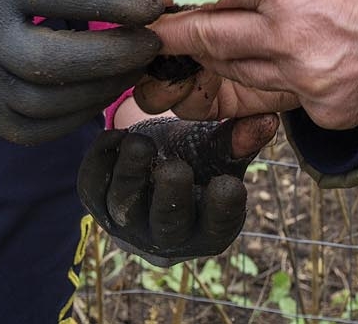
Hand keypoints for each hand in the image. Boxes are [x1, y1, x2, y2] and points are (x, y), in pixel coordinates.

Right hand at [0, 0, 162, 144]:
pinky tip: (100, 90)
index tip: (156, 4)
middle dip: (117, 55)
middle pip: (58, 60)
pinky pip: (37, 128)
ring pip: (50, 101)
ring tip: (134, 67)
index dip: (120, 2)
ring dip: (103, 88)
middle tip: (154, 44)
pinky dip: (77, 115)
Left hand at [78, 115, 279, 264]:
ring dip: (130, 175)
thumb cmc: (198, 157)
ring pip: (124, 207)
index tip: (229, 185)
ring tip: (140, 144)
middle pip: (167, 226)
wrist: (158, 153)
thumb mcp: (219, 152)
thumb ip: (237, 141)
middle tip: (175, 169)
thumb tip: (266, 121)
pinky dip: (100, 161)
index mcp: (206, 230)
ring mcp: (127, 223)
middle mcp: (165, 236)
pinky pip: (92, 187)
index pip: (217, 229)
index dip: (222, 212)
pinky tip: (116, 136)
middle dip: (169, 199)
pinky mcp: (96, 202)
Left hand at [133, 0, 357, 130]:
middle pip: (208, 37)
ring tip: (188, 56)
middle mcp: (289, 34)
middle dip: (172, 36)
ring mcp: (307, 78)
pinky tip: (260, 74)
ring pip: (236, 73)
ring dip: (211, 64)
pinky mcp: (325, 109)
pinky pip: (278, 99)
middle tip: (146, 34)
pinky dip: (266, 85)